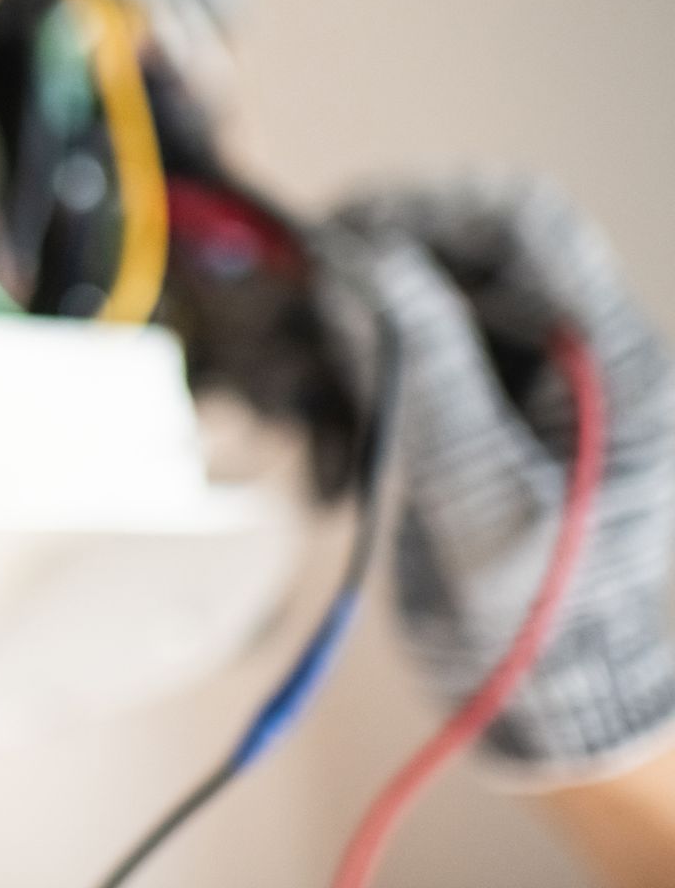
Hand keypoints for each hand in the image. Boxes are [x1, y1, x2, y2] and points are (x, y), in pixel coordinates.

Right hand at [322, 173, 674, 780]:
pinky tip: (328, 378)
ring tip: (306, 334)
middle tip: (307, 278)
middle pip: (473, 253)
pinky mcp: (485, 423)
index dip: (428, 205)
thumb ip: (424, 364)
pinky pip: (424, 352)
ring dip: (369, 303)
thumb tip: (363, 259)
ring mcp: (530, 390)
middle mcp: (577, 357)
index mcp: (611, 360)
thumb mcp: (479, 489)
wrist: (561, 711)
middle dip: (386, 253)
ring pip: (440, 299)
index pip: (522, 223)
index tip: (344, 228)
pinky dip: (369, 350)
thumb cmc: (545, 616)